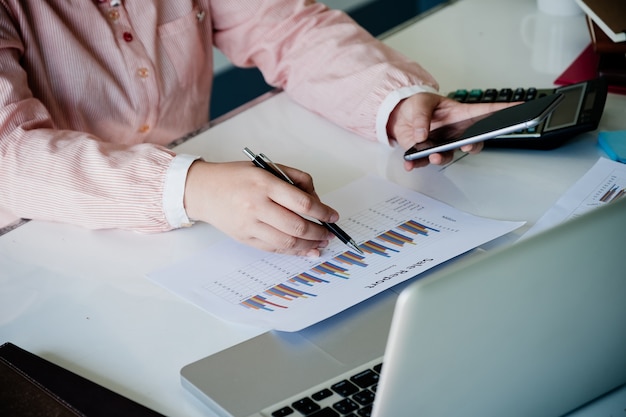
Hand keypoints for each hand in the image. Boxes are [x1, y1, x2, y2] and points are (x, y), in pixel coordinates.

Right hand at [183, 160, 337, 256]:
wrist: (203, 190)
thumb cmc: (237, 177)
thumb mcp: (267, 167)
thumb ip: (295, 179)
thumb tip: (317, 201)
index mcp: (264, 183)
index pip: (302, 203)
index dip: (323, 212)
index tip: (333, 215)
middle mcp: (256, 205)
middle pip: (297, 226)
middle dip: (319, 232)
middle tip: (329, 233)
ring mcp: (249, 225)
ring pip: (287, 242)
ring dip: (309, 246)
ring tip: (321, 243)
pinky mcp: (245, 238)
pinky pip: (274, 249)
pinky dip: (293, 252)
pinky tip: (306, 250)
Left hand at [387, 92, 516, 169]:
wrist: (399, 114)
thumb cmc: (417, 104)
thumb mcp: (421, 102)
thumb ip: (422, 117)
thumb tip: (422, 135)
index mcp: (459, 115)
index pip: (485, 112)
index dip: (503, 111)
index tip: (519, 109)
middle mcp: (454, 132)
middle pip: (471, 142)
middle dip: (473, 146)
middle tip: (468, 146)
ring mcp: (440, 143)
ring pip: (447, 155)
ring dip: (441, 158)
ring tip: (433, 156)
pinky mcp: (424, 152)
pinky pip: (423, 162)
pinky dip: (416, 164)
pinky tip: (410, 164)